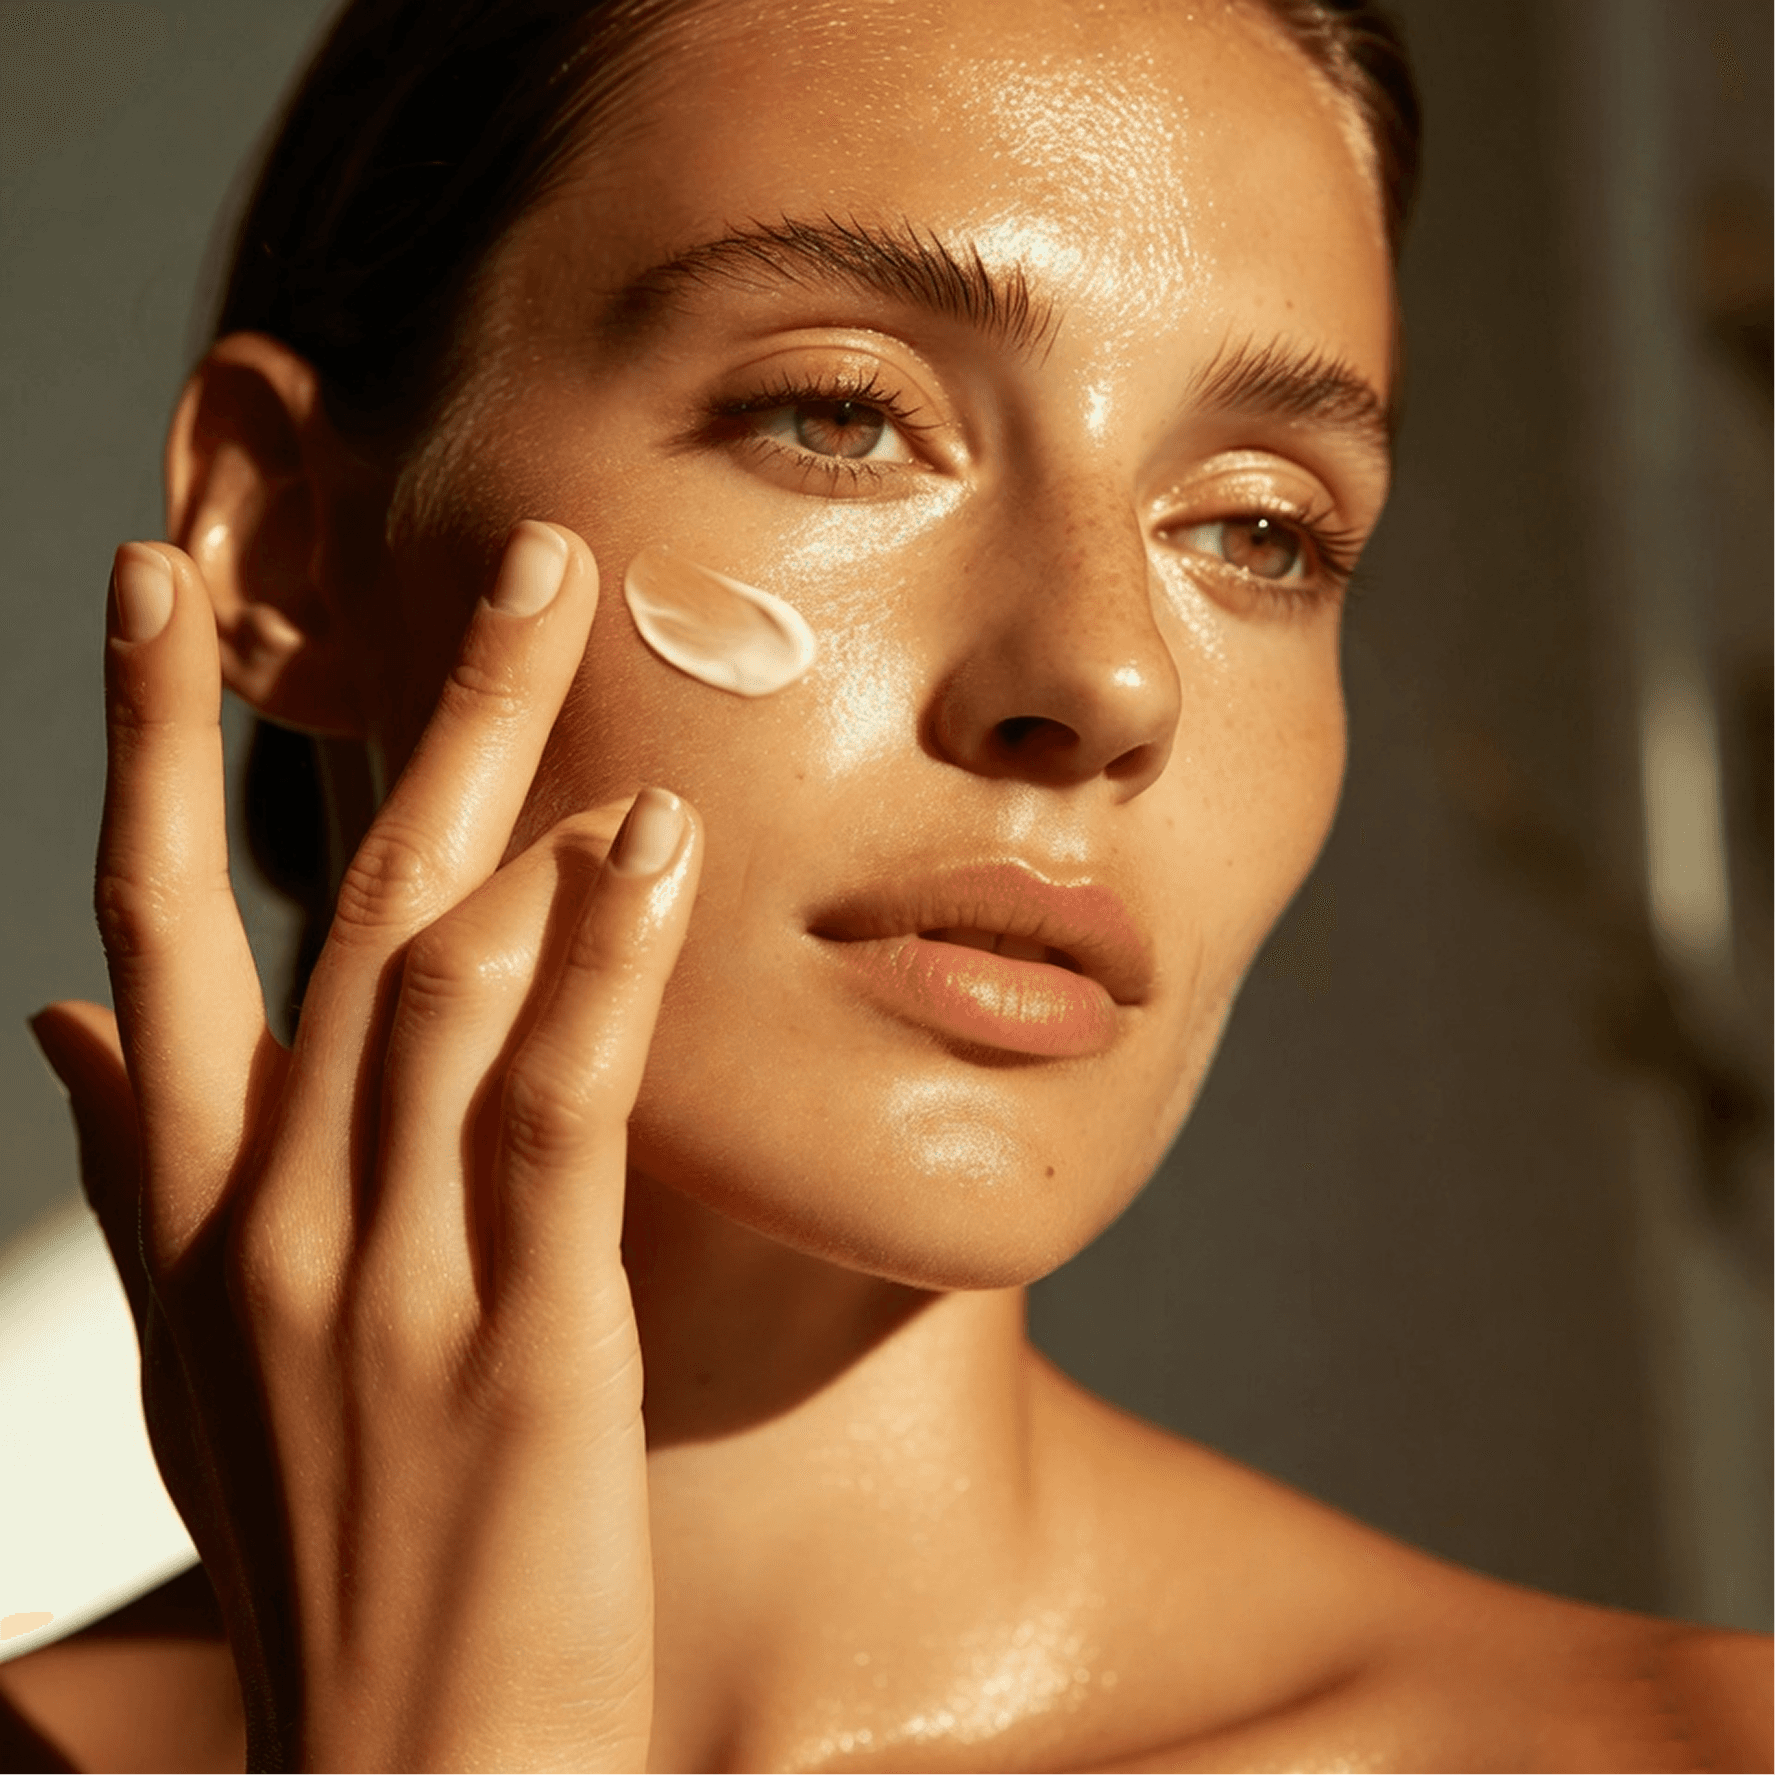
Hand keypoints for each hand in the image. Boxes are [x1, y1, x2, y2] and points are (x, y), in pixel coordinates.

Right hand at [30, 522, 695, 1772]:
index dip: (152, 744)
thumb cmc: (335, 1556)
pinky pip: (548, 1108)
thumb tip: (59, 1018)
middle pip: (324, 905)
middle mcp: (274, 1219)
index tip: (161, 584)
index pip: (156, 924)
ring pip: (436, 975)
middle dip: (395, 710)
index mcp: (204, 1213)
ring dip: (516, 793)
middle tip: (494, 553)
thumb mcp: (203, 1357)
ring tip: (583, 642)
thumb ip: (144, 1171)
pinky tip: (650, 842)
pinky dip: (597, 963)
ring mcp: (384, 1277)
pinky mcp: (517, 1340)